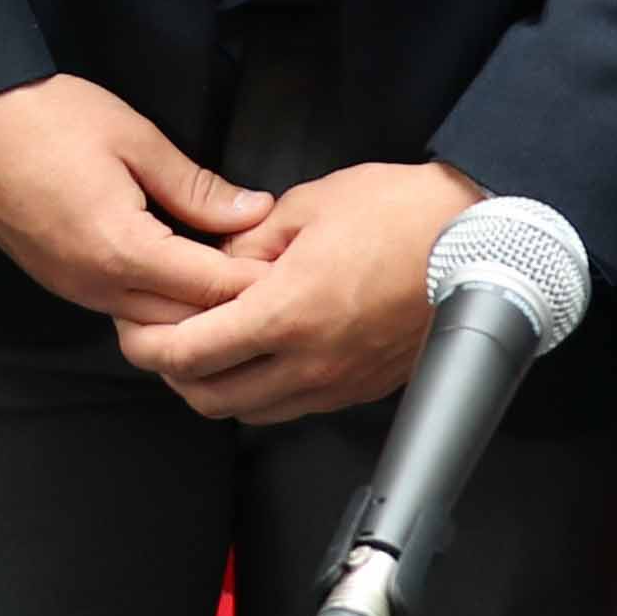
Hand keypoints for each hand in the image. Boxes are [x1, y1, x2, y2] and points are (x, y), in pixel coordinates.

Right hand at [0, 76, 269, 326]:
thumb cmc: (46, 116)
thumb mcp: (135, 139)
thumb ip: (196, 187)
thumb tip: (252, 213)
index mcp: (122, 251)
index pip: (212, 290)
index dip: (259, 283)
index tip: (296, 270)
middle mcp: (96, 286)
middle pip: (186, 323)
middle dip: (234, 307)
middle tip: (277, 280)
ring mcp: (73, 290)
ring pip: (152, 324)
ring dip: (195, 310)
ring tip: (234, 275)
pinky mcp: (58, 281)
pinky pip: (122, 308)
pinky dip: (160, 302)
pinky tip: (182, 270)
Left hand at [121, 159, 486, 422]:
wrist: (482, 245)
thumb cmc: (405, 215)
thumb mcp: (311, 203)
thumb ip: (250, 239)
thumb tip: (217, 260)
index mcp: (287, 314)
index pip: (189, 354)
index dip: (148, 344)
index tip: (135, 324)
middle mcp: (309, 363)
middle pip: (209, 398)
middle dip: (174, 371)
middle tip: (163, 335)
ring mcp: (338, 383)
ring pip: (249, 412)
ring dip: (219, 384)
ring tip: (212, 342)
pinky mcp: (362, 389)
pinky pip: (293, 406)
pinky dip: (264, 388)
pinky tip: (264, 350)